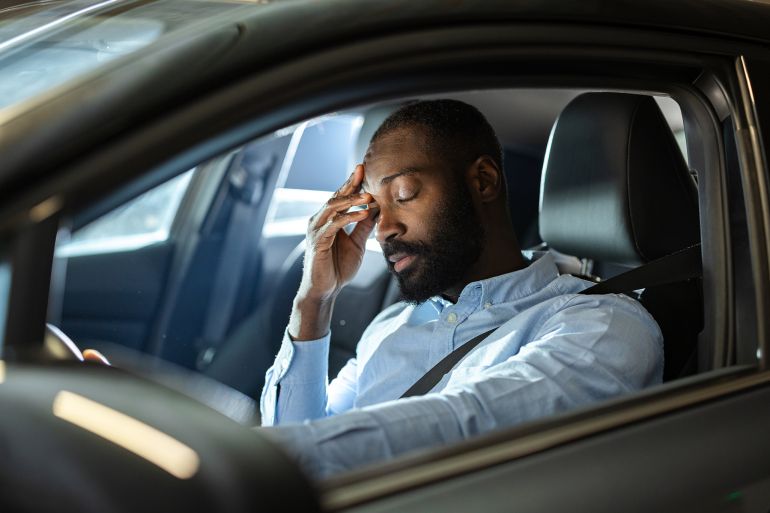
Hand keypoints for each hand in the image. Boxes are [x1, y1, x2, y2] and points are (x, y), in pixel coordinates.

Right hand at [289, 165, 377, 339]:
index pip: (340, 197)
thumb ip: (364, 227)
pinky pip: (334, 224)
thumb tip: (376, 209)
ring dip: (351, 200)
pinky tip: (362, 214)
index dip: (351, 183)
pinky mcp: (317, 241)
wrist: (326, 290)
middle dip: (349, 184)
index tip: (362, 169)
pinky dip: (348, 217)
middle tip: (363, 171)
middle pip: (335, 197)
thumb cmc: (338, 268)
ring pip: (333, 207)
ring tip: (369, 195)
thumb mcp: (357, 244)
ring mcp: (316, 230)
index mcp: (328, 220)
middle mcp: (319, 221)